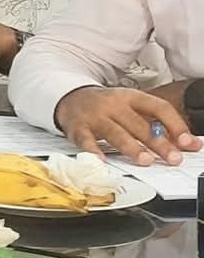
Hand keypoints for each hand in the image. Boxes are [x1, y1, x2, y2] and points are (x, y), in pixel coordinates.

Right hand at [55, 86, 201, 166]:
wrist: (69, 97)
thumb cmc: (107, 107)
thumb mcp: (131, 108)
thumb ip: (156, 124)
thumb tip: (187, 143)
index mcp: (131, 97)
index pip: (159, 108)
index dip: (175, 125)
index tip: (188, 142)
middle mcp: (114, 105)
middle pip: (139, 124)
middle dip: (159, 143)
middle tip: (173, 158)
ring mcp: (95, 116)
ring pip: (116, 132)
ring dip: (132, 147)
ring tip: (145, 160)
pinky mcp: (77, 127)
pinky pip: (86, 139)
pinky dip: (93, 150)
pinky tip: (101, 160)